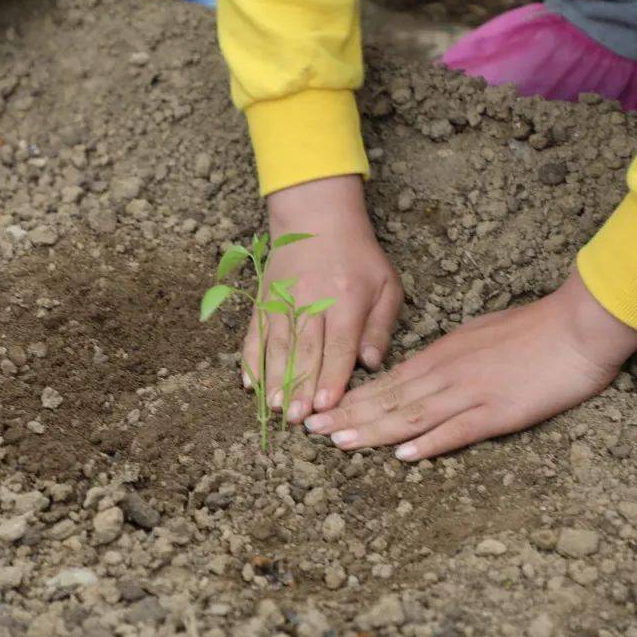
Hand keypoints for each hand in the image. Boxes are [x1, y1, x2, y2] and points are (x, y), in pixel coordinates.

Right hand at [243, 175, 402, 422]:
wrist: (317, 218)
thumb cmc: (359, 258)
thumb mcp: (386, 285)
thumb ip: (381, 326)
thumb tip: (373, 363)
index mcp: (346, 299)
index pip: (338, 344)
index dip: (331, 376)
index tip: (326, 404)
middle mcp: (310, 300)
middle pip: (305, 349)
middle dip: (300, 386)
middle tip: (297, 418)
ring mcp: (283, 299)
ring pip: (277, 344)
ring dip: (274, 378)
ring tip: (274, 407)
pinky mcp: (264, 299)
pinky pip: (254, 332)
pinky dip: (250, 358)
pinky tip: (249, 382)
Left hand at [304, 270, 636, 459]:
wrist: (578, 326)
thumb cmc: (533, 329)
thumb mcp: (480, 335)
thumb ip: (450, 356)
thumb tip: (426, 372)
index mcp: (442, 354)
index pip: (387, 381)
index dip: (352, 398)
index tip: (322, 410)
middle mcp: (448, 373)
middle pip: (389, 399)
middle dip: (347, 414)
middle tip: (310, 429)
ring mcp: (472, 392)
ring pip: (412, 414)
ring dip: (373, 430)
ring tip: (339, 443)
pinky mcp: (499, 411)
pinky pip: (459, 429)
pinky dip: (430, 442)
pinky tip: (405, 455)